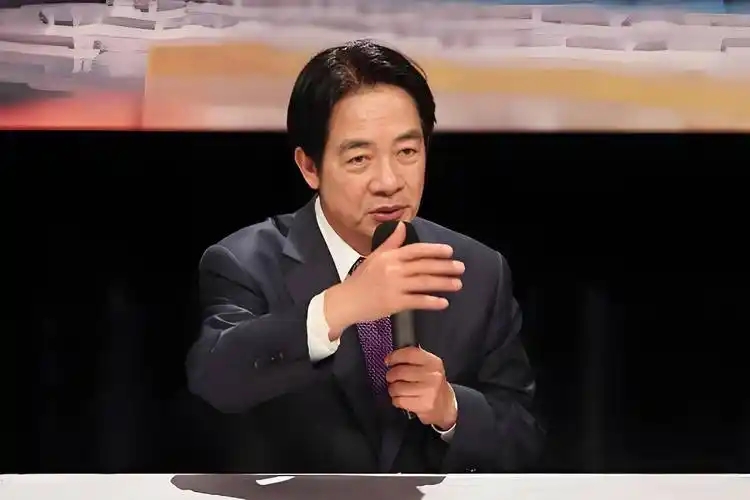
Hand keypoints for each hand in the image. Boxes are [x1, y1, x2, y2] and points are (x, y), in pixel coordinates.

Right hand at [324, 222, 464, 333]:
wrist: (346, 301)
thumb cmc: (361, 280)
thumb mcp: (374, 257)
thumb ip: (391, 243)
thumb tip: (402, 226)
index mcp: (389, 257)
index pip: (416, 250)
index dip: (434, 250)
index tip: (449, 251)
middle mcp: (393, 270)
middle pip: (424, 266)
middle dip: (445, 267)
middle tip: (461, 268)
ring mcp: (394, 287)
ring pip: (424, 283)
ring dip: (443, 283)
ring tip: (458, 284)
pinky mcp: (394, 303)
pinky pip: (417, 301)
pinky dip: (432, 302)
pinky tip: (444, 302)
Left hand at [385, 346, 456, 429]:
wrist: (445, 405)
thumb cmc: (432, 384)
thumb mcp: (429, 367)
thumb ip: (413, 359)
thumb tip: (393, 357)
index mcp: (433, 362)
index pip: (410, 354)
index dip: (395, 356)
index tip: (388, 360)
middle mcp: (432, 375)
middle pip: (400, 371)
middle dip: (391, 375)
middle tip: (392, 378)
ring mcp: (429, 391)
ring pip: (397, 387)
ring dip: (393, 389)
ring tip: (398, 389)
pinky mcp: (424, 405)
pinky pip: (399, 400)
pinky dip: (396, 400)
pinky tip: (402, 398)